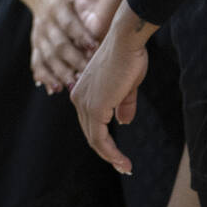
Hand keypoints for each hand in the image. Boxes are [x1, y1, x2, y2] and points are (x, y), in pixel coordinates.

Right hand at [19, 0, 96, 94]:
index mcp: (56, 6)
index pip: (69, 23)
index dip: (80, 36)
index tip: (94, 47)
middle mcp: (46, 23)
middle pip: (59, 44)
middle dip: (73, 60)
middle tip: (87, 74)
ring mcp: (39, 35)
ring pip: (48, 57)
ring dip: (59, 72)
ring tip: (72, 86)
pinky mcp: (36, 43)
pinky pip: (37, 62)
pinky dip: (43, 76)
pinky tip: (53, 89)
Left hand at [71, 2, 152, 173]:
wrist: (126, 40)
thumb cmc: (128, 56)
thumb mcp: (126, 84)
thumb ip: (123, 104)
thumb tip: (123, 122)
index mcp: (83, 91)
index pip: (90, 122)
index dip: (104, 140)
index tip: (118, 154)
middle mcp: (78, 98)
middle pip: (91, 134)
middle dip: (107, 153)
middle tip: (123, 165)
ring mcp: (86, 104)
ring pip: (95, 140)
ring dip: (110, 157)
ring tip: (126, 167)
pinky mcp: (96, 107)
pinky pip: (100, 139)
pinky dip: (111, 153)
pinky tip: (123, 161)